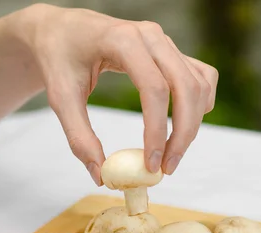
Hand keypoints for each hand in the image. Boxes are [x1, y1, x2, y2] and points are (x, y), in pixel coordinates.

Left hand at [21, 4, 218, 184]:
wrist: (62, 30)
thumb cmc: (59, 59)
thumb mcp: (61, 98)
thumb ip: (79, 136)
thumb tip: (100, 175)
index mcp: (122, 39)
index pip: (154, 88)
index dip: (157, 130)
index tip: (151, 164)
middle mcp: (151, 36)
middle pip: (186, 87)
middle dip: (183, 133)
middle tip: (167, 168)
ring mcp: (164, 41)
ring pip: (198, 84)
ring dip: (193, 124)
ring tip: (171, 154)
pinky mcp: (171, 50)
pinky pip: (201, 76)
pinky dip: (200, 103)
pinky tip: (185, 125)